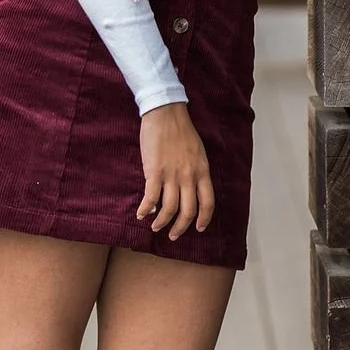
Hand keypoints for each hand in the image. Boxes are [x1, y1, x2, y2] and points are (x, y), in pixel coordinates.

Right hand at [137, 102, 214, 239]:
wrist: (166, 113)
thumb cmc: (181, 130)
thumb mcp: (198, 152)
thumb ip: (196, 170)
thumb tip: (188, 188)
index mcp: (202, 171)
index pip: (207, 203)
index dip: (203, 219)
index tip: (198, 228)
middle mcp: (189, 177)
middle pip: (188, 211)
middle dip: (180, 228)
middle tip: (174, 235)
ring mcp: (172, 175)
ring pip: (169, 209)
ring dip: (162, 222)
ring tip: (156, 227)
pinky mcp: (154, 172)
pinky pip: (151, 198)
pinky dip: (146, 209)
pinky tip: (141, 214)